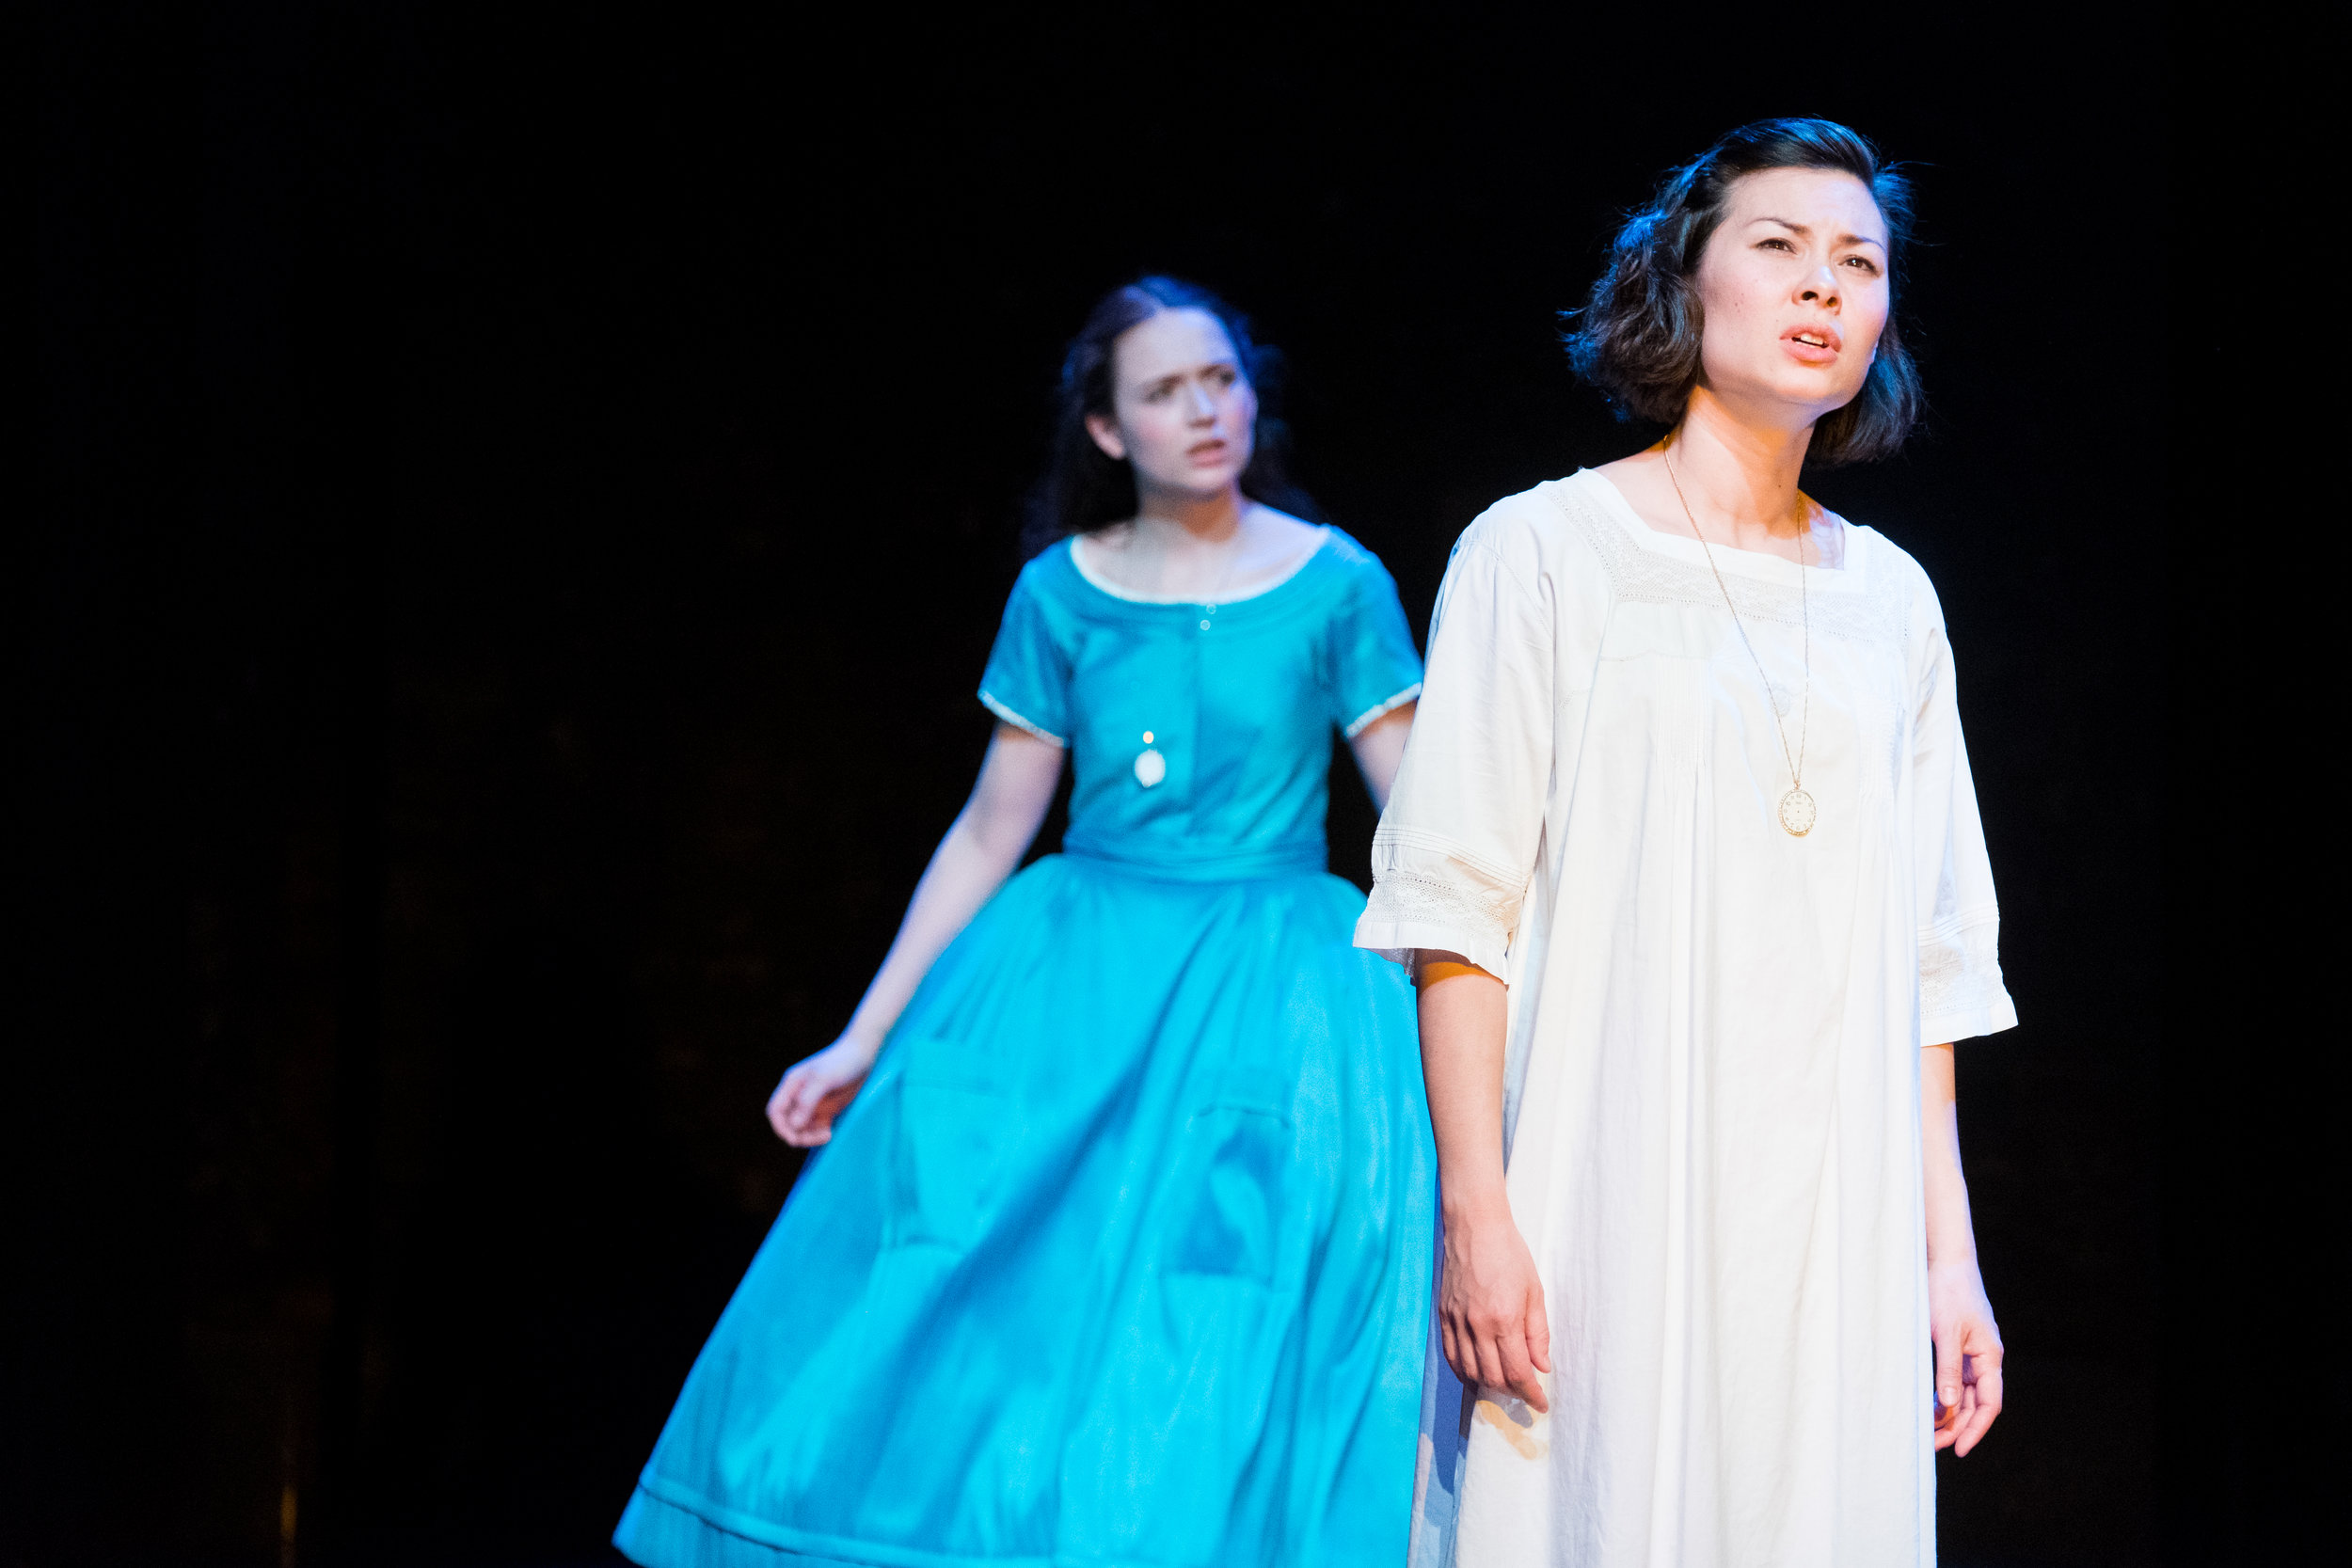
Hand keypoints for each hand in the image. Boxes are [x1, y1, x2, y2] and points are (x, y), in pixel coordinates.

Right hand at [766, 1036, 875, 1146]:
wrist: (863, 1055)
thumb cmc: (842, 1062)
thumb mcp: (823, 1079)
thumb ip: (807, 1101)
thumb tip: (794, 1125)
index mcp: (791, 1086)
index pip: (776, 1111)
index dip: (780, 1127)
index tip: (794, 1138)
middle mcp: (798, 1096)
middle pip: (788, 1123)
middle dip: (798, 1135)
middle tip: (819, 1137)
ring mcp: (812, 1103)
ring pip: (802, 1128)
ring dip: (810, 1137)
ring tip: (827, 1134)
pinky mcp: (826, 1109)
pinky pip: (816, 1127)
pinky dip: (819, 1134)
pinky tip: (830, 1132)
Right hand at [1436, 1201, 1552, 1412]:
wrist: (1474, 1226)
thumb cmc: (1509, 1253)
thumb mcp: (1534, 1291)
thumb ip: (1538, 1333)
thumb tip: (1542, 1366)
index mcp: (1504, 1319)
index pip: (1517, 1371)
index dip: (1530, 1394)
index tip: (1541, 1404)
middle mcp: (1477, 1325)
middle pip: (1492, 1377)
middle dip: (1511, 1392)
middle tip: (1525, 1393)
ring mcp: (1456, 1321)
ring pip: (1468, 1371)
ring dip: (1487, 1385)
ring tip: (1503, 1384)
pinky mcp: (1443, 1315)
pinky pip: (1450, 1354)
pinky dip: (1463, 1371)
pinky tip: (1475, 1372)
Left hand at [1929, 1258, 2003, 1454]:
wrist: (1945, 1261)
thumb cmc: (1947, 1292)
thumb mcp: (1946, 1331)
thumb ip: (1948, 1368)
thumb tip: (1950, 1405)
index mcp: (1990, 1356)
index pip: (1990, 1404)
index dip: (1976, 1429)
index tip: (1959, 1449)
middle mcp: (1985, 1359)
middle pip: (1976, 1403)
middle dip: (1958, 1426)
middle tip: (1934, 1446)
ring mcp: (1972, 1353)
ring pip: (1965, 1394)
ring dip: (1949, 1414)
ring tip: (1928, 1433)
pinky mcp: (1958, 1347)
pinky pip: (1955, 1380)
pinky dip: (1944, 1395)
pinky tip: (1929, 1407)